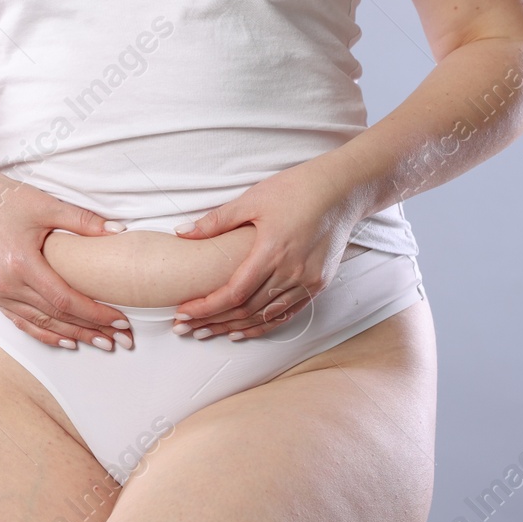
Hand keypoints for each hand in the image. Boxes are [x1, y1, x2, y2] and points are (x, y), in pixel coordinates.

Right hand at [0, 168, 133, 350]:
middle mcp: (6, 284)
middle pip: (55, 316)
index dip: (94, 313)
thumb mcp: (47, 205)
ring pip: (40, 324)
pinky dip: (46, 333)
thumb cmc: (6, 200)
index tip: (119, 319)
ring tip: (100, 342)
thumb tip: (119, 231)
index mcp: (20, 263)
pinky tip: (66, 340)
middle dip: (90, 329)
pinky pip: (22, 322)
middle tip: (119, 339)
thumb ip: (84, 221)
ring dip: (72, 335)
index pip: (64, 299)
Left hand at [168, 159, 359, 340]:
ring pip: (265, 316)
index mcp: (271, 251)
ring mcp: (308, 281)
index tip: (184, 312)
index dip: (206, 307)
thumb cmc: (296, 189)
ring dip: (235, 327)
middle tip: (186, 327)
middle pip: (246, 309)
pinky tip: (243, 330)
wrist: (341, 189)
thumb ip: (216, 221)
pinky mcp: (319, 284)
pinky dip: (263, 325)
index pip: (233, 293)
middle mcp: (291, 271)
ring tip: (208, 332)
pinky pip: (287, 313)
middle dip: (213, 321)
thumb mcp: (252, 200)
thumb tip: (181, 233)